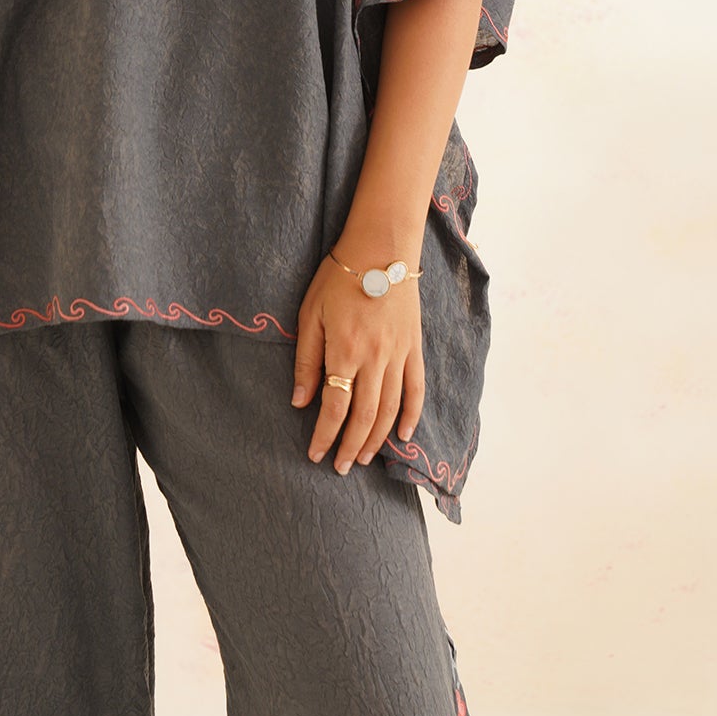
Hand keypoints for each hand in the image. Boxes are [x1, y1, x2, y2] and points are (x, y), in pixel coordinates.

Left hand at [290, 251, 425, 475]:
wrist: (381, 249)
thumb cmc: (339, 278)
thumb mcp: (311, 314)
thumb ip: (307, 361)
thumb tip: (300, 401)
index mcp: (344, 351)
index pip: (334, 407)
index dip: (324, 435)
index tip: (315, 454)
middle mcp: (375, 359)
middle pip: (364, 416)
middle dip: (350, 446)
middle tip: (340, 467)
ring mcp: (398, 355)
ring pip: (390, 409)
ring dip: (377, 438)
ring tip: (363, 457)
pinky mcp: (415, 348)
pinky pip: (416, 389)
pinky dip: (412, 415)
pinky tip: (404, 435)